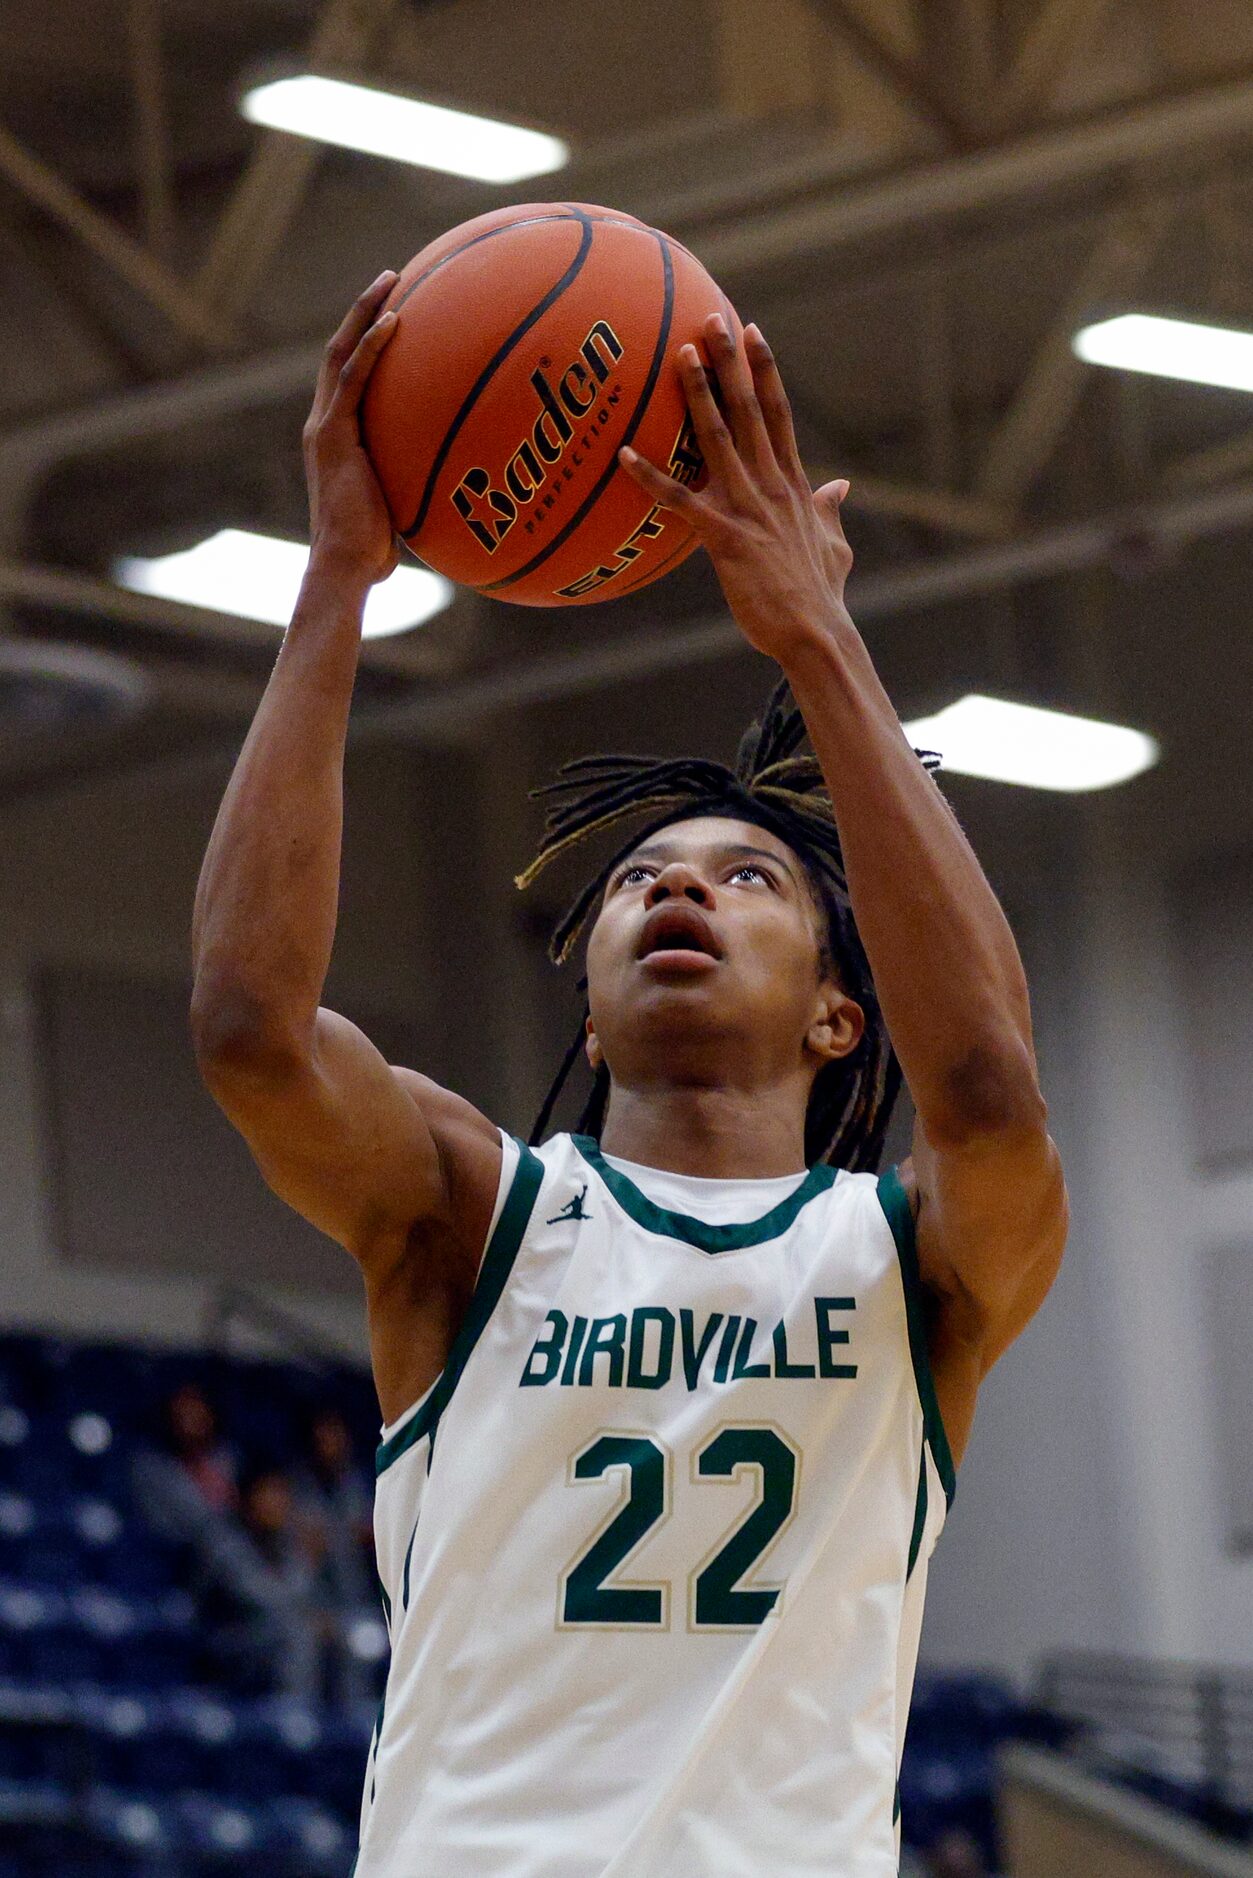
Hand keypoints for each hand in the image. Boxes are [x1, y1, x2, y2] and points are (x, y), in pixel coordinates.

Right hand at [303, 271, 400, 588]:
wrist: (344, 568)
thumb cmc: (373, 555)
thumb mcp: (400, 509)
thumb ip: (417, 486)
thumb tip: (458, 488)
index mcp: (335, 438)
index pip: (350, 378)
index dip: (367, 342)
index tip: (396, 313)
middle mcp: (324, 424)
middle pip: (341, 351)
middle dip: (364, 311)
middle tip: (394, 278)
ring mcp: (325, 427)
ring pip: (341, 353)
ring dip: (365, 312)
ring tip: (393, 280)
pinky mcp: (332, 435)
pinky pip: (354, 379)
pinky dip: (372, 347)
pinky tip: (395, 321)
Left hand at [618, 314, 851, 662]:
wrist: (816, 634)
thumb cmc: (820, 595)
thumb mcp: (835, 544)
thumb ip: (831, 511)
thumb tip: (841, 487)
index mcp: (794, 485)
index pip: (778, 414)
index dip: (766, 370)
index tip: (753, 332)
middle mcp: (772, 486)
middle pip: (749, 411)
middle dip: (730, 363)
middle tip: (711, 318)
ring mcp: (748, 509)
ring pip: (718, 440)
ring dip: (697, 396)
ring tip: (678, 354)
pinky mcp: (724, 539)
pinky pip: (680, 502)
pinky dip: (651, 478)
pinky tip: (623, 455)